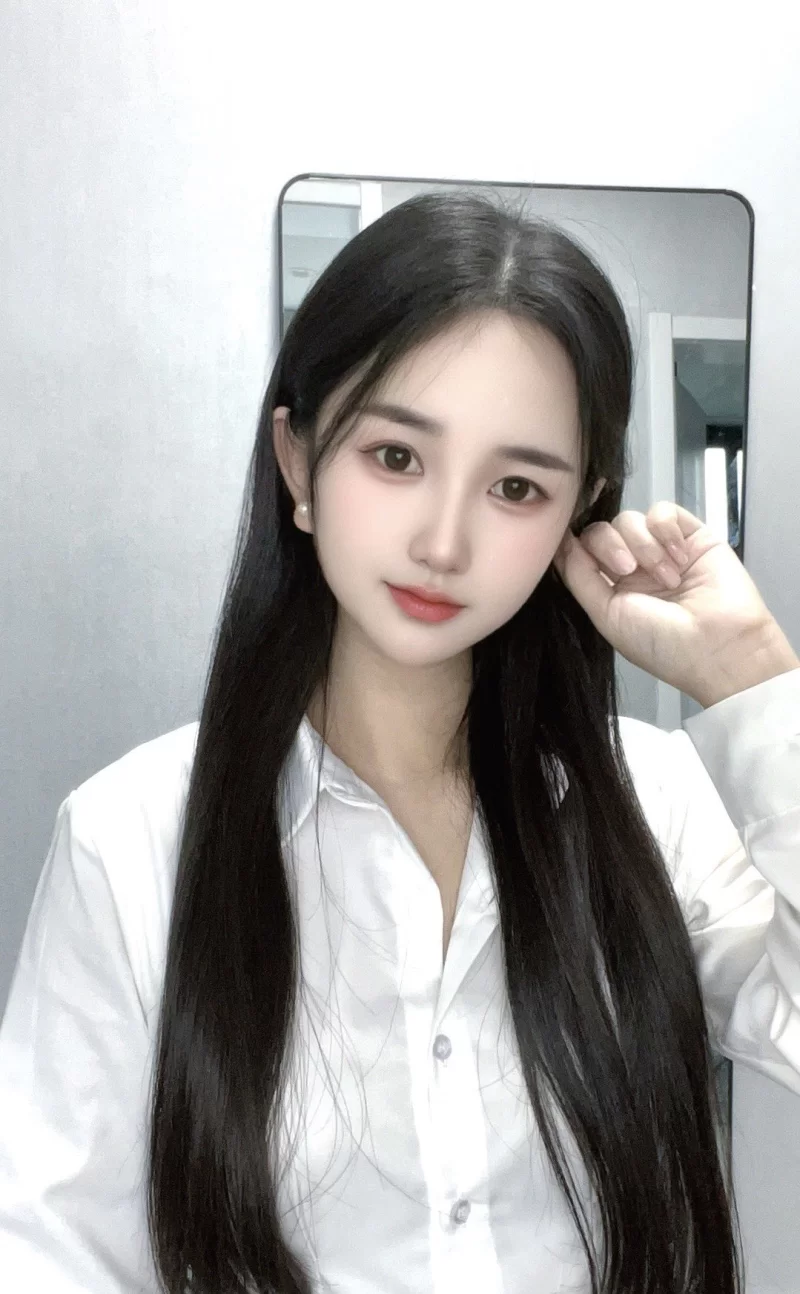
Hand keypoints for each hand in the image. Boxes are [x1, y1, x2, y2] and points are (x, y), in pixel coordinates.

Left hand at [552, 501, 798, 706]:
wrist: (719, 646)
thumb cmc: (662, 643)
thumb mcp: (607, 615)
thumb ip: (579, 577)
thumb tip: (559, 542)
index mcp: (612, 588)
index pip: (583, 550)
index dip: (576, 542)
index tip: (572, 539)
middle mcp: (635, 567)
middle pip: (603, 530)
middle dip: (610, 546)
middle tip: (628, 570)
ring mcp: (662, 550)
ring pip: (631, 519)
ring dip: (643, 545)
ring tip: (665, 576)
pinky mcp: (691, 535)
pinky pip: (664, 511)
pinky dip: (665, 530)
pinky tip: (678, 556)